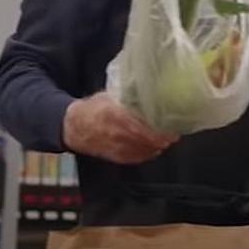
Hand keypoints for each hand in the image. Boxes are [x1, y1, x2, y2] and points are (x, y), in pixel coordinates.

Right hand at [62, 92, 178, 163]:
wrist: (73, 127)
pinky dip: (148, 153)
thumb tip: (150, 90)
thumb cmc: (94, 108)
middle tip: (174, 133)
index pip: (141, 125)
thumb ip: (128, 96)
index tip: (172, 126)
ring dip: (158, 146)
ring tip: (168, 139)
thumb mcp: (109, 96)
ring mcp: (116, 147)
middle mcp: (117, 133)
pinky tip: (155, 148)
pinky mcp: (115, 157)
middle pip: (146, 139)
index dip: (158, 129)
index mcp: (115, 115)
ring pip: (143, 150)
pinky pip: (136, 158)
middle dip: (163, 138)